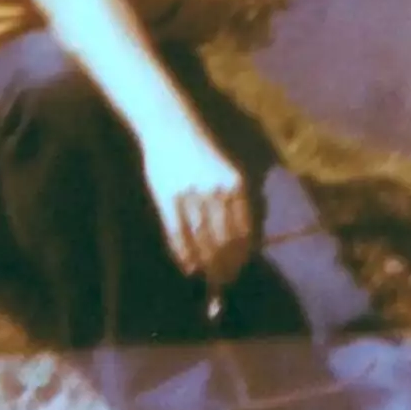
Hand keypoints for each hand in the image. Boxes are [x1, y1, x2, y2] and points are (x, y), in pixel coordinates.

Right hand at [139, 125, 253, 290]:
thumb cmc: (201, 152)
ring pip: (201, 240)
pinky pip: (177, 234)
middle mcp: (216, 191)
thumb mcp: (227, 172)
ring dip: (206, 263)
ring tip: (208, 277)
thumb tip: (243, 240)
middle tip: (225, 281)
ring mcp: (191, 195)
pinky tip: (188, 266)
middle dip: (225, 264)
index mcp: (236, 184)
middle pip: (224, 239)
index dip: (241, 254)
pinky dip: (183, 253)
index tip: (239, 269)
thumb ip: (235, 202)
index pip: (243, 229)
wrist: (171, 128)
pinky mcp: (167, 198)